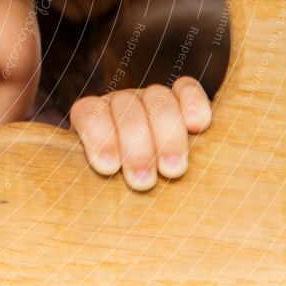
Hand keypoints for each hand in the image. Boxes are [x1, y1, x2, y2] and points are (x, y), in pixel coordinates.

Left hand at [68, 76, 211, 190]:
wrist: (150, 182)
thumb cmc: (118, 190)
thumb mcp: (101, 185)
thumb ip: (98, 181)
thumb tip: (96, 197)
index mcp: (90, 116)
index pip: (88, 113)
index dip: (98, 136)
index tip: (107, 167)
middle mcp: (119, 103)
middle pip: (126, 108)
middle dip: (135, 147)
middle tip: (142, 181)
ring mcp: (149, 97)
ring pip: (158, 99)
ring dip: (167, 135)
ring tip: (173, 170)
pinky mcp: (181, 97)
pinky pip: (187, 89)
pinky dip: (194, 103)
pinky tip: (198, 126)